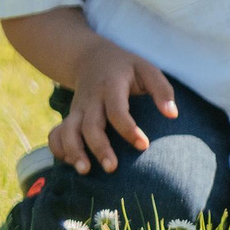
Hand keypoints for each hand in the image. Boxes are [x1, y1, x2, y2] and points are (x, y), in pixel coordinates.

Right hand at [51, 43, 178, 174]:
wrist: (92, 57)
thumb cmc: (126, 67)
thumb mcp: (147, 69)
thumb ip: (162, 90)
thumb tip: (173, 115)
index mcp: (111, 86)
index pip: (117, 111)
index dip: (129, 130)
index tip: (144, 145)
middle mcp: (91, 99)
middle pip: (90, 126)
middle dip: (99, 148)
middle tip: (112, 168)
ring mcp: (77, 109)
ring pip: (68, 132)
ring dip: (74, 152)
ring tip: (84, 171)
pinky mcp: (69, 117)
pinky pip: (56, 134)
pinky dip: (58, 149)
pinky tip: (69, 163)